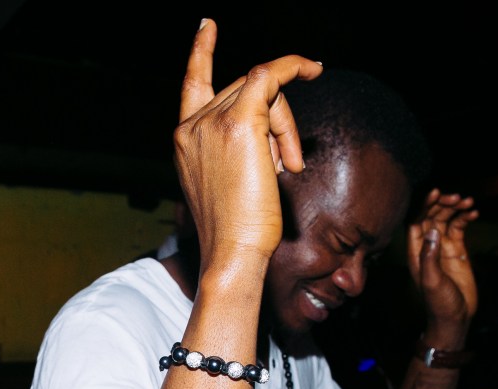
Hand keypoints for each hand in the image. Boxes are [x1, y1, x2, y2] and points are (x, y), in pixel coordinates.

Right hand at [173, 19, 322, 266]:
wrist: (233, 253)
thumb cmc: (238, 231)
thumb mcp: (231, 184)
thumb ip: (241, 149)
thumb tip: (274, 133)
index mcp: (185, 140)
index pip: (193, 85)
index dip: (201, 53)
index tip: (208, 27)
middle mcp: (192, 126)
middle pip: (244, 91)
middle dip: (275, 119)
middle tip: (288, 163)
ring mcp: (211, 122)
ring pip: (262, 90)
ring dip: (286, 124)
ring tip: (289, 166)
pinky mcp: (239, 122)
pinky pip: (271, 77)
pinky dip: (294, 68)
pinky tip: (312, 68)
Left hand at [406, 188, 479, 343]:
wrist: (455, 317)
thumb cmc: (439, 303)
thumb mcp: (432, 281)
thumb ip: (430, 257)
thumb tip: (433, 231)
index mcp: (416, 251)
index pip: (416, 221)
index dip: (424, 206)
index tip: (435, 193)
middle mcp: (427, 246)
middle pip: (431, 217)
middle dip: (442, 204)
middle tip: (457, 198)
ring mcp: (442, 247)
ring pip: (446, 220)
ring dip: (455, 209)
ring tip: (468, 202)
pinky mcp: (457, 250)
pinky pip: (459, 229)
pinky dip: (465, 219)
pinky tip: (474, 212)